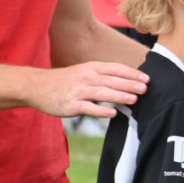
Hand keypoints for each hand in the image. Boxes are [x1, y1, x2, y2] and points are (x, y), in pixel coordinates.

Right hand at [34, 60, 148, 118]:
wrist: (37, 86)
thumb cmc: (64, 80)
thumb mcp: (83, 71)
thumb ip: (102, 76)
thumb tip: (126, 82)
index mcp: (90, 68)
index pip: (115, 68)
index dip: (131, 73)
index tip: (146, 78)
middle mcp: (86, 78)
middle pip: (112, 80)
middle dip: (130, 84)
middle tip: (145, 88)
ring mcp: (78, 91)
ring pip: (102, 93)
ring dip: (119, 96)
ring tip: (134, 100)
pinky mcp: (71, 105)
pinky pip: (89, 108)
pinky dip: (101, 111)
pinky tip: (113, 114)